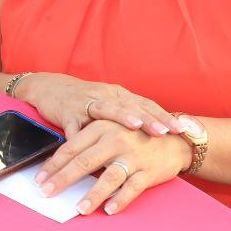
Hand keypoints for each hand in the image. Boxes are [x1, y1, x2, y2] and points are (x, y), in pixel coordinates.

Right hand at [20, 73, 182, 139]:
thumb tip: (159, 135)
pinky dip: (82, 135)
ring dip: (122, 117)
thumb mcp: (109, 103)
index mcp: (118, 95)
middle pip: (131, 106)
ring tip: (137, 126)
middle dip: (149, 119)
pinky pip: (75, 126)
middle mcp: (105, 95)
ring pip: (107, 109)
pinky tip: (89, 143)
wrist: (48, 88)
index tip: (183, 128)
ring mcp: (85, 102)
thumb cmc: (84, 99)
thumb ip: (129, 115)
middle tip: (167, 131)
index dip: (164, 116)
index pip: (145, 104)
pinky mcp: (67, 112)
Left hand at [34, 118, 191, 214]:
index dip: (53, 165)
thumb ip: (86, 145)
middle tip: (46, 193)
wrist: (174, 139)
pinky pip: (132, 188)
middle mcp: (115, 140)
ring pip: (108, 178)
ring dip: (92, 195)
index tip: (38, 179)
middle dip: (62, 179)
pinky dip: (120, 199)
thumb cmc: (134, 137)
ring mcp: (132, 156)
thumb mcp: (108, 133)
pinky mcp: (148, 171)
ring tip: (78, 209)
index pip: (70, 148)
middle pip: (83, 162)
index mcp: (100, 128)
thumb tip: (58, 165)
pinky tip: (109, 210)